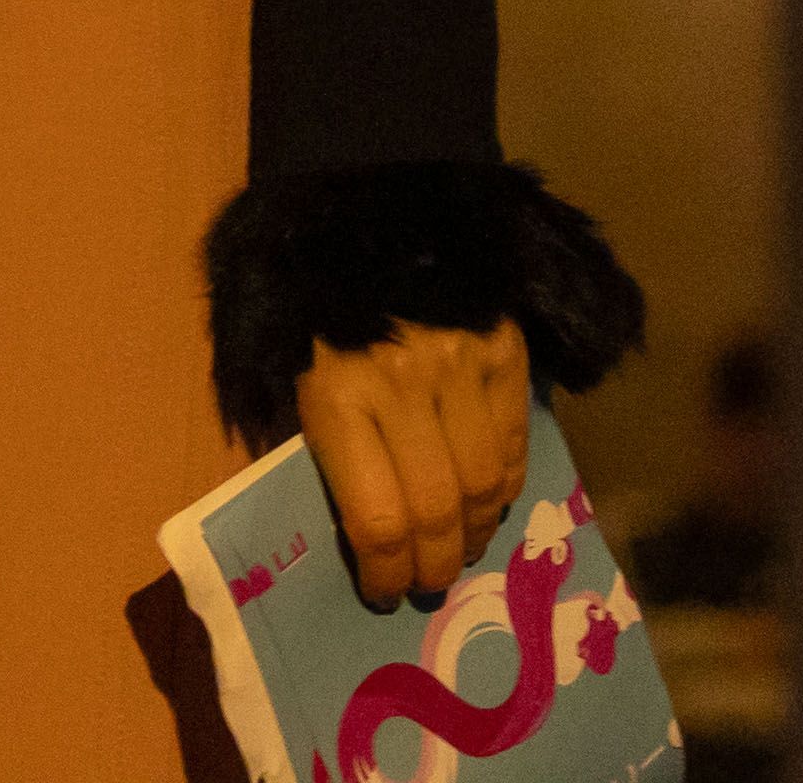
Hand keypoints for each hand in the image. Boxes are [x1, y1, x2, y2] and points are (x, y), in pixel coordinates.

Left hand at [298, 317, 534, 608]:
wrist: (367, 209)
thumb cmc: (314, 302)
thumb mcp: (288, 371)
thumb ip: (325, 443)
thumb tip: (362, 528)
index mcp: (337, 395)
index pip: (377, 519)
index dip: (386, 572)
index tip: (383, 592)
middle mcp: (403, 386)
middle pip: (437, 511)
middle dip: (434, 566)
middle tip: (429, 586)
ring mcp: (461, 365)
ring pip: (485, 484)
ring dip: (474, 533)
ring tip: (459, 550)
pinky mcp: (504, 347)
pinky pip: (514, 441)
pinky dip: (505, 485)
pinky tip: (488, 501)